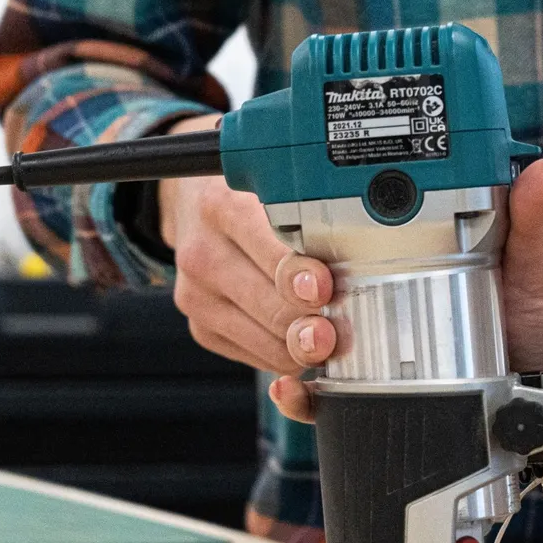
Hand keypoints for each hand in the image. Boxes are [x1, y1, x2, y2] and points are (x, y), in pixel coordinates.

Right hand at [158, 114, 329, 373]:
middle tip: (342, 330)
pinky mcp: (200, 326)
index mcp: (224, 208)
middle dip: (315, 323)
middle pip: (273, 307)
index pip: (271, 254)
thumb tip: (350, 266)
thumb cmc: (245, 197)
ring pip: (267, 341)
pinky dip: (284, 353)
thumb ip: (309, 217)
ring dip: (304, 345)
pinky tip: (298, 339)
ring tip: (330, 337)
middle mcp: (204, 254)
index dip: (307, 279)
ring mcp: (196, 295)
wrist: (192, 205)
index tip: (328, 291)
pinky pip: (255, 355)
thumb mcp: (272, 187)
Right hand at [268, 156, 542, 420]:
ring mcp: (367, 333)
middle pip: (300, 275)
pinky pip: (320, 388)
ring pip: (298, 327)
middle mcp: (375, 281)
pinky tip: (297, 390)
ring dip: (292, 332)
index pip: (332, 218)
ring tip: (316, 343)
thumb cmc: (542, 315)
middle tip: (316, 294)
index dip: (306, 225)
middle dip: (291, 283)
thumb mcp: (537, 266)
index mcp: (407, 239)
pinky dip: (300, 392)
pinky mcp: (369, 382)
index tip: (315, 247)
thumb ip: (534, 220)